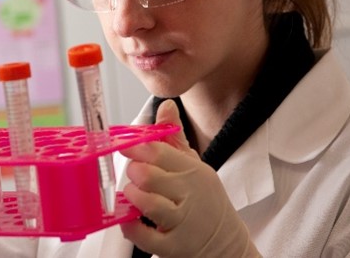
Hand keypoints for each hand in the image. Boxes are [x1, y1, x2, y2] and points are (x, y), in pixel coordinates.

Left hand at [119, 100, 260, 257]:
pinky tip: (130, 220)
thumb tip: (165, 106)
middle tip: (132, 173)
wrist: (227, 243)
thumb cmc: (204, 201)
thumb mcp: (194, 165)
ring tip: (132, 194)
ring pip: (148, 203)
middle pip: (149, 175)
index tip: (123, 144)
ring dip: (132, 196)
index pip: (159, 152)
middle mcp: (189, 195)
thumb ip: (175, 138)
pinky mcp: (175, 247)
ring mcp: (183, 222)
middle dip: (133, 172)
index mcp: (193, 171)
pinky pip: (146, 236)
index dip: (135, 146)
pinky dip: (131, 227)